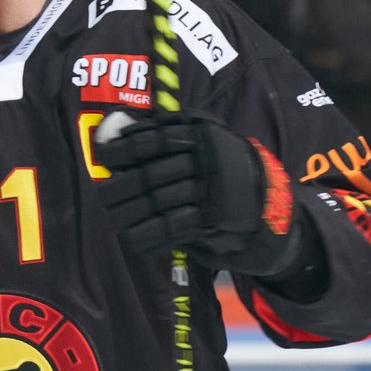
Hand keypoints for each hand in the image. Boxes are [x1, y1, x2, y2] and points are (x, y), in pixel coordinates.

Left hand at [92, 111, 298, 275]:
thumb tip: (113, 130)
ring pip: (157, 202)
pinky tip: (136, 239)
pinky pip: (172, 227)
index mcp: (202, 134)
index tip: (103, 157)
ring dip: (130, 214)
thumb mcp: (202, 143)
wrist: (268, 206)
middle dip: (121, 187)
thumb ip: (163, 136)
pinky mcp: (215, 218)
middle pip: (150, 173)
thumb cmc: (222, 173)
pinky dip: (150, 235)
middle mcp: (207, 158)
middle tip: (103, 196)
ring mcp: (212, 189)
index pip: (153, 139)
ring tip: (114, 219)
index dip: (123, 149)